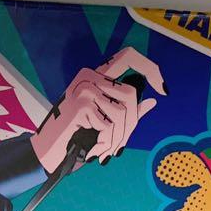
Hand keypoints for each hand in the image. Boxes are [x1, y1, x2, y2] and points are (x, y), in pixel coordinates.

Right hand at [29, 47, 165, 173]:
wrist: (47, 153)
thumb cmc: (74, 138)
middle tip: (117, 148)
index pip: (128, 57)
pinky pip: (108, 124)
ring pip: (122, 113)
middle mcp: (89, 76)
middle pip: (131, 95)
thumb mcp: (104, 123)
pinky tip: (92, 150)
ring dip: (117, 139)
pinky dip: (104, 142)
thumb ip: (127, 112)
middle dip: (130, 126)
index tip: (163, 89)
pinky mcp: (81, 104)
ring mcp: (84, 88)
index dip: (149, 68)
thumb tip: (154, 100)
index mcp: (95, 76)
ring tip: (104, 152)